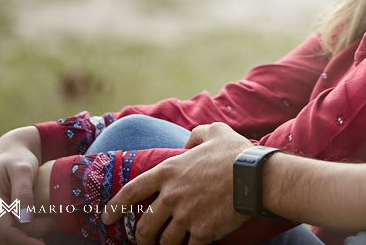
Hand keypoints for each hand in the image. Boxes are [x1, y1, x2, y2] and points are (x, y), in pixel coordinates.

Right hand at [0, 126, 44, 244]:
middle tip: (50, 237)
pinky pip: (7, 229)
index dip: (24, 241)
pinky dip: (23, 233)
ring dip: (26, 237)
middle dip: (27, 240)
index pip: (6, 231)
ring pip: (5, 236)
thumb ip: (23, 193)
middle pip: (5, 236)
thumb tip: (24, 220)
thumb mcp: (23, 170)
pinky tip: (41, 230)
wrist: (8, 150)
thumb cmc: (17, 157)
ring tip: (48, 233)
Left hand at [102, 122, 252, 244]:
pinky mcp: (203, 232)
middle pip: (143, 227)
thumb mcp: (214, 132)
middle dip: (141, 238)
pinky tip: (194, 244)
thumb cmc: (236, 153)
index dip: (115, 207)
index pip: (131, 192)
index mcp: (169, 171)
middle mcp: (172, 196)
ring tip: (172, 244)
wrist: (257, 177)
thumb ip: (195, 135)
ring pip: (164, 242)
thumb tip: (187, 143)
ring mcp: (186, 216)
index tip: (107, 218)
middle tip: (145, 240)